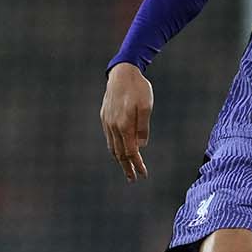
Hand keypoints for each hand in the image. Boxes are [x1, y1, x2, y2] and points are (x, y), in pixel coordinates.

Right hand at [100, 62, 152, 181]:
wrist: (122, 72)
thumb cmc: (138, 88)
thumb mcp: (146, 107)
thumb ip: (143, 127)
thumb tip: (141, 145)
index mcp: (124, 126)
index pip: (131, 152)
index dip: (137, 165)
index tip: (143, 175)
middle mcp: (113, 127)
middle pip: (120, 153)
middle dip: (127, 167)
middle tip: (132, 179)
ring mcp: (107, 122)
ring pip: (112, 146)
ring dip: (119, 159)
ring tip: (125, 168)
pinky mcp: (104, 116)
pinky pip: (109, 137)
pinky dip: (114, 148)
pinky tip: (118, 149)